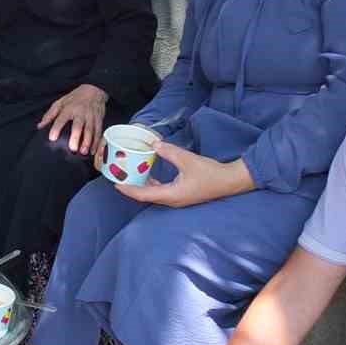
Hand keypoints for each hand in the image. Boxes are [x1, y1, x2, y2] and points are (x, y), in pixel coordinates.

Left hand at [37, 84, 107, 154]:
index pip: (61, 119)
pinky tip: (93, 150)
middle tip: (72, 148)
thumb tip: (40, 126)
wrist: (93, 90)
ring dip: (88, 142)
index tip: (52, 138)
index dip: (56, 128)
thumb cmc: (75, 98)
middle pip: (78, 125)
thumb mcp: (60, 102)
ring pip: (90, 130)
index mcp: (69, 108)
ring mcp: (91, 116)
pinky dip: (96, 142)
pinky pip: (98, 131)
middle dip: (76, 137)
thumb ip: (50, 115)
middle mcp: (80, 112)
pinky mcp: (99, 119)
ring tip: (83, 152)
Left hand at [116, 141, 253, 206]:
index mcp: (171, 195)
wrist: (229, 181)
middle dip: (132, 188)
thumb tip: (154, 144)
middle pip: (146, 196)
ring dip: (142, 186)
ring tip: (131, 176)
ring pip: (154, 194)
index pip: (144, 194)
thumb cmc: (210, 173)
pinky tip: (149, 175)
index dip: (129, 190)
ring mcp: (178, 199)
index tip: (116, 184)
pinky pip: (162, 192)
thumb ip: (169, 152)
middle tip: (119, 178)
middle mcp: (172, 200)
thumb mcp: (188, 160)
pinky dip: (153, 185)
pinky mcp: (182, 195)